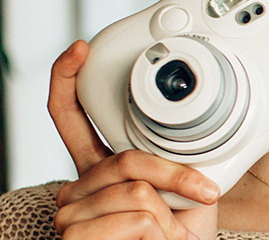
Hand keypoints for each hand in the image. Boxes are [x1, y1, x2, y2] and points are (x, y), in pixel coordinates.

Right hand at [47, 40, 220, 238]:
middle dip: (175, 178)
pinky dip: (160, 234)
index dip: (67, 79)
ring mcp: (70, 215)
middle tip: (201, 196)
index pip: (68, 118)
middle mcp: (76, 190)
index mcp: (98, 173)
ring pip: (136, 192)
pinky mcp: (72, 237)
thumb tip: (195, 147)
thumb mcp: (186, 202)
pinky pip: (136, 218)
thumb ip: (177, 169)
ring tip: (165, 238)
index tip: (81, 48)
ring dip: (170, 216)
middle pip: (126, 160)